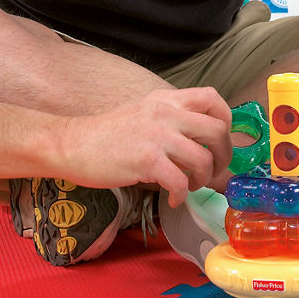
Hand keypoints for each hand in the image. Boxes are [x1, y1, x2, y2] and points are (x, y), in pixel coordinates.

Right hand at [58, 87, 231, 208]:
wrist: (71, 144)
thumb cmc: (107, 134)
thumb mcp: (145, 113)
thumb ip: (173, 121)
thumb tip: (205, 145)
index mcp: (167, 99)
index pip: (213, 99)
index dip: (226, 121)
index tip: (220, 141)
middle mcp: (166, 113)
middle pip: (218, 130)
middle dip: (223, 156)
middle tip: (212, 169)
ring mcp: (157, 136)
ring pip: (203, 159)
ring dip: (202, 179)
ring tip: (189, 186)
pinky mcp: (147, 160)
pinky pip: (181, 182)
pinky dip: (182, 195)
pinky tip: (172, 198)